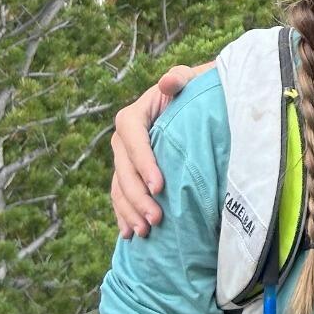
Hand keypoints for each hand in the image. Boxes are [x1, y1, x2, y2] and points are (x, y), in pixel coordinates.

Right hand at [111, 66, 204, 234]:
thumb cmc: (194, 93)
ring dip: (130, 211)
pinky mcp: (129, 176)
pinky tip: (129, 234)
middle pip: (124, 170)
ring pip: (119, 188)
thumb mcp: (190, 81)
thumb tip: (168, 81)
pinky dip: (124, 216)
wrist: (193, 107)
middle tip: (156, 219)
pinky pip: (121, 197)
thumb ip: (179, 79)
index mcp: (134, 116)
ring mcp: (124, 160)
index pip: (133, 139)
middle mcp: (123, 139)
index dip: (143, 163)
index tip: (159, 186)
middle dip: (138, 197)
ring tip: (145, 232)